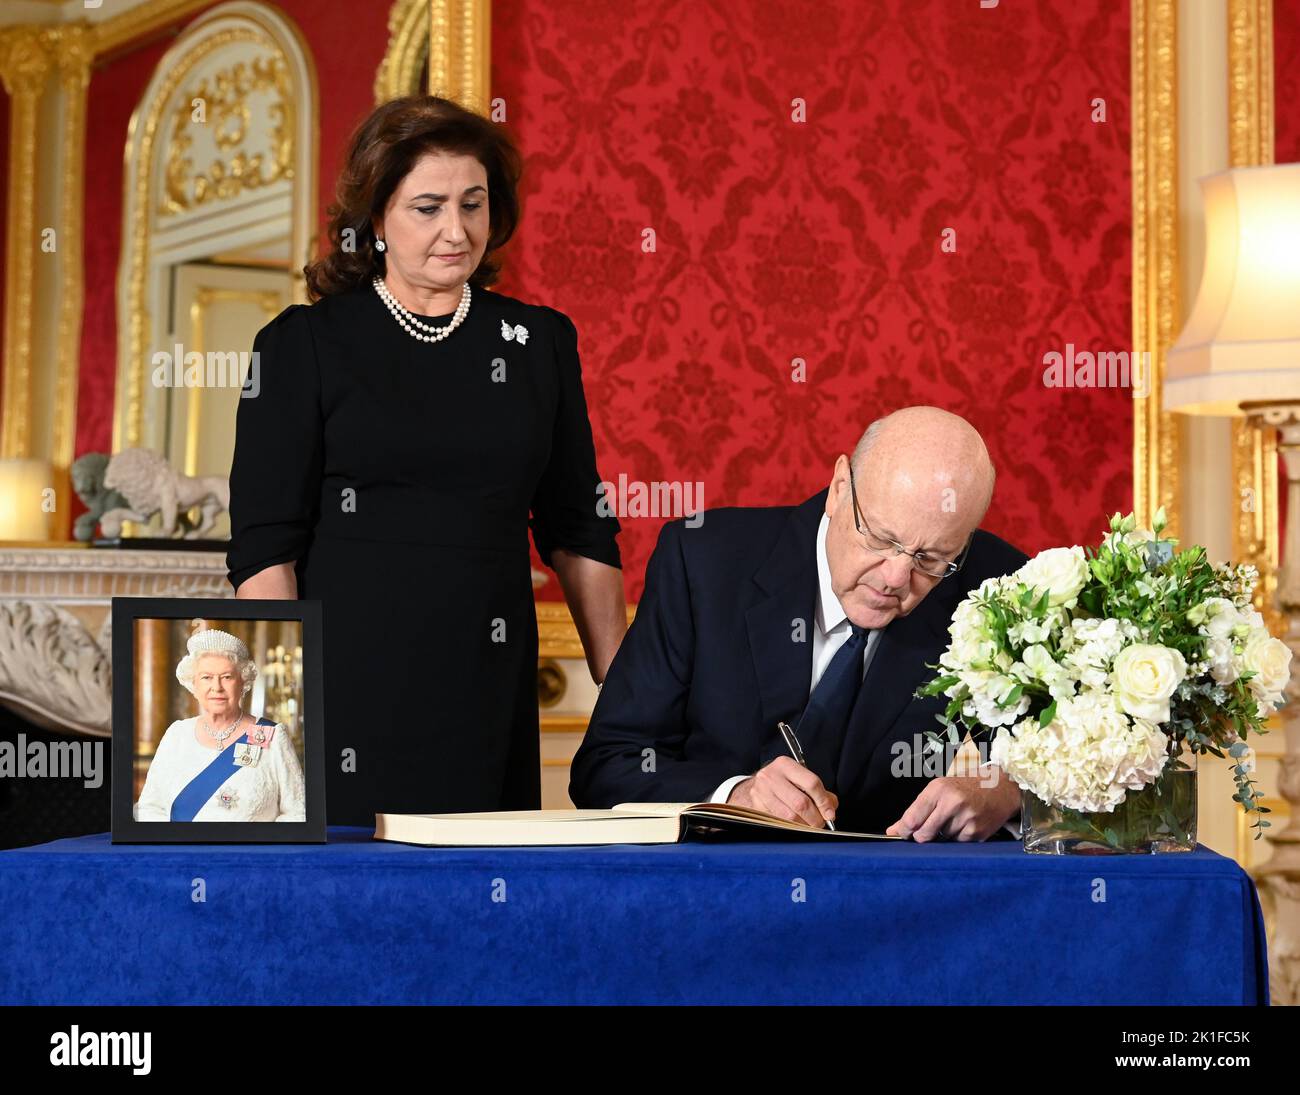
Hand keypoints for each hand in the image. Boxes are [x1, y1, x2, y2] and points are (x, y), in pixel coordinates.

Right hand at [728, 757, 837, 828]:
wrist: (757, 784)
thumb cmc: (783, 781)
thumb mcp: (800, 778)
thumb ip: (819, 792)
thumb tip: (830, 809)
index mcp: (785, 765)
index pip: (811, 783)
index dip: (824, 801)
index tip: (830, 813)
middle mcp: (771, 776)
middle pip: (801, 803)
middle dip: (815, 818)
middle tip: (821, 822)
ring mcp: (762, 792)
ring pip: (790, 816)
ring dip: (805, 825)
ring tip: (809, 824)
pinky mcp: (757, 807)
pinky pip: (780, 822)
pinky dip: (793, 827)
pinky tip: (796, 824)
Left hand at [886, 766, 1019, 842]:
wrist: (1001, 787)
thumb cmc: (965, 787)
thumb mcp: (939, 790)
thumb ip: (916, 810)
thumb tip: (892, 831)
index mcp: (938, 789)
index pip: (912, 818)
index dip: (903, 830)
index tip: (900, 834)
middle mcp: (952, 803)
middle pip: (924, 834)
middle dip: (921, 837)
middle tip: (927, 831)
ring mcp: (966, 818)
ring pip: (941, 840)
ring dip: (943, 836)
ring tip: (954, 820)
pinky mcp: (977, 832)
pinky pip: (957, 843)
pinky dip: (958, 838)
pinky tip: (965, 825)